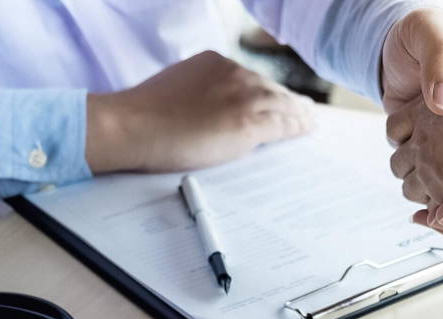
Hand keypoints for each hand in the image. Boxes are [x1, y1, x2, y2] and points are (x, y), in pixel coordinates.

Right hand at [85, 51, 312, 173]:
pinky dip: (298, 128)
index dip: (267, 92)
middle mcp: (234, 74)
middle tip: (304, 111)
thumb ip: (203, 95)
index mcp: (215, 63)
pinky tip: (307, 130)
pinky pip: (283, 125)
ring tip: (310, 122)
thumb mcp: (178, 90)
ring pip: (282, 106)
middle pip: (271, 89)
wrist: (132, 125)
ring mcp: (243, 97)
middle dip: (288, 102)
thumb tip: (216, 111)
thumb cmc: (144, 116)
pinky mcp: (248, 122)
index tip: (277, 98)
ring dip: (299, 115)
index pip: (251, 79)